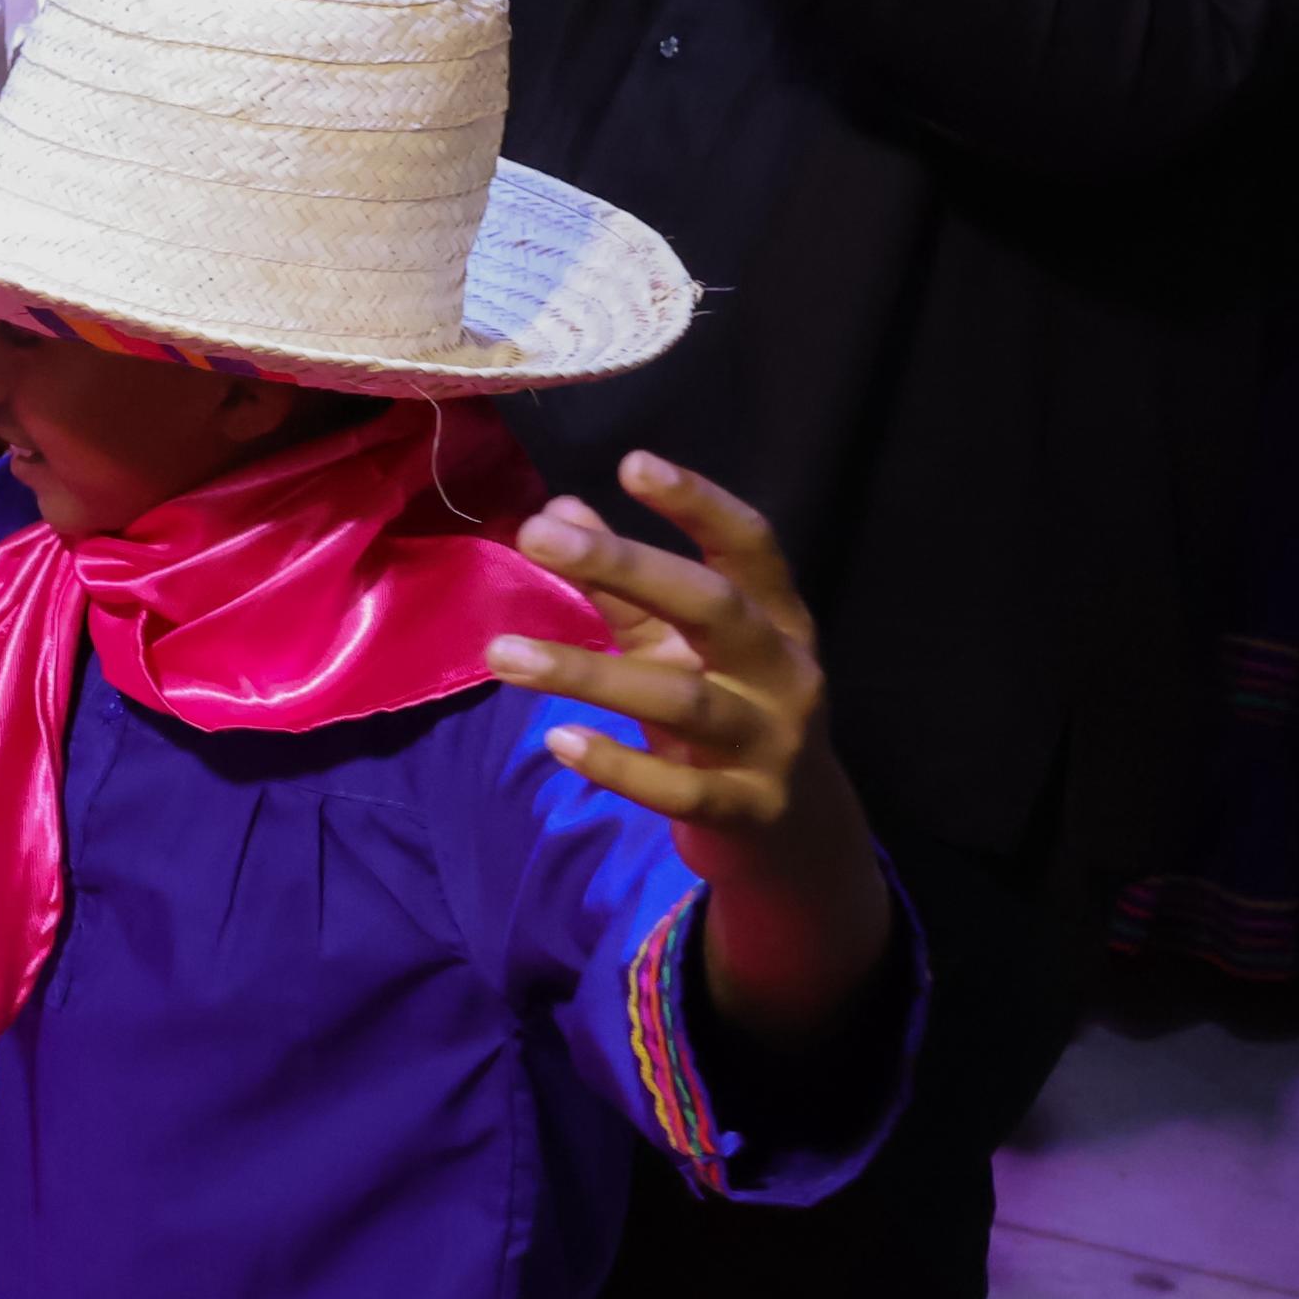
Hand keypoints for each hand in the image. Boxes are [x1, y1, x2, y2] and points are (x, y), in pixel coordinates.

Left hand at [485, 452, 887, 1033]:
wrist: (796, 835)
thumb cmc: (729, 715)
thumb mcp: (686, 649)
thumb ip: (626, 589)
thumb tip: (559, 511)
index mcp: (779, 619)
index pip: (750, 545)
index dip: (698, 502)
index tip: (630, 463)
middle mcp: (786, 672)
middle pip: (712, 606)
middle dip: (626, 565)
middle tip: (535, 535)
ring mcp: (772, 744)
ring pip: (681, 699)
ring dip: (586, 673)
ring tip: (503, 654)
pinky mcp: (749, 810)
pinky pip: (678, 788)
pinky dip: (617, 765)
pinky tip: (557, 741)